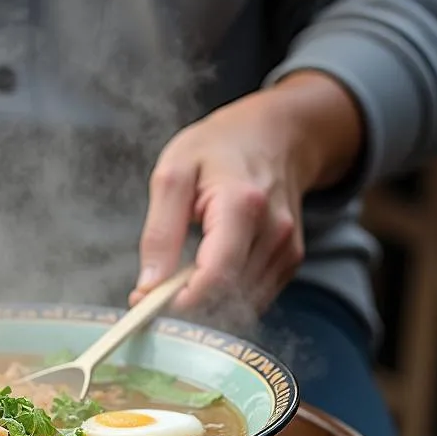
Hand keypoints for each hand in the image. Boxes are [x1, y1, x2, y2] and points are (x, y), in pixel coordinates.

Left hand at [129, 73, 362, 313]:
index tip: (146, 300)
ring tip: (180, 272)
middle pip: (227, 294)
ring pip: (241, 301)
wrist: (273, 134)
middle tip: (154, 288)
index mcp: (242, 205)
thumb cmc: (219, 147)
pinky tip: (208, 268)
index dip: (179, 300)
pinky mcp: (290, 259)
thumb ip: (160, 232)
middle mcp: (274, 232)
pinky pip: (254, 295)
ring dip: (206, 298)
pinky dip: (226, 293)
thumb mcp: (173, 174)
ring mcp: (287, 248)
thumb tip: (149, 284)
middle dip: (186, 301)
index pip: (215, 276)